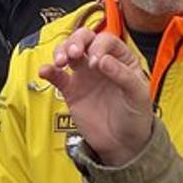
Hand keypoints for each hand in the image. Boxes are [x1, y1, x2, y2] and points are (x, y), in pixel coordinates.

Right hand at [38, 27, 152, 165]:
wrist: (123, 143)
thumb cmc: (136, 117)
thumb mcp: (138, 95)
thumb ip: (123, 75)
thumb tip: (103, 60)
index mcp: (121, 59)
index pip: (106, 41)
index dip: (99, 47)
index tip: (96, 63)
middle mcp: (101, 62)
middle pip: (84, 39)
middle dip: (76, 41)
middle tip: (74, 54)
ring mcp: (84, 75)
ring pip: (68, 52)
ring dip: (61, 51)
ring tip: (60, 62)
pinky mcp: (71, 90)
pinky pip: (57, 76)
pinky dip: (48, 71)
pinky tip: (44, 71)